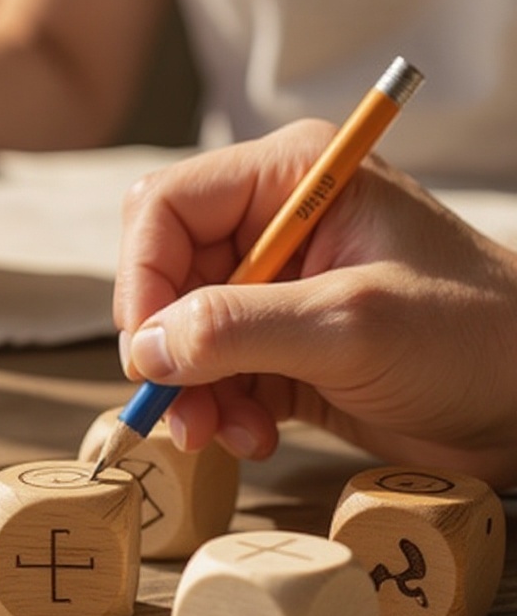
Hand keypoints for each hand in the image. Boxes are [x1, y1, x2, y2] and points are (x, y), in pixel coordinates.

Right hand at [113, 119, 516, 487]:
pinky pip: (214, 372)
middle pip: (165, 276)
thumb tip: (145, 348)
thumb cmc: (473, 338)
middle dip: (168, 349)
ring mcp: (275, 289)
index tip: (146, 353)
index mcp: (291, 180)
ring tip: (228, 433)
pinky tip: (256, 434)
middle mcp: (273, 226)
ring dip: (193, 390)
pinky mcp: (280, 344)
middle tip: (180, 410)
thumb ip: (238, 328)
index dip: (142, 279)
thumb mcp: (350, 325)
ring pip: (182, 334)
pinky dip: (220, 410)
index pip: (167, 209)